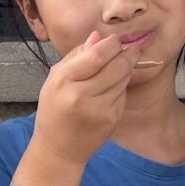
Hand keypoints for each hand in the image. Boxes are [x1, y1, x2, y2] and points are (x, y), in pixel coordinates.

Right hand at [32, 31, 147, 166]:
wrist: (59, 148)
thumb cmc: (55, 109)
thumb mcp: (55, 79)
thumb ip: (76, 56)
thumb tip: (97, 37)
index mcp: (64, 81)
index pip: (96, 55)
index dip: (111, 44)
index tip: (114, 41)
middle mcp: (81, 95)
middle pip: (117, 65)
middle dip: (127, 54)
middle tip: (129, 49)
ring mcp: (99, 109)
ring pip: (123, 79)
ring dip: (125, 70)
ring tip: (116, 70)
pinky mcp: (111, 119)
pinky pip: (122, 94)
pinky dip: (120, 88)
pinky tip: (109, 92)